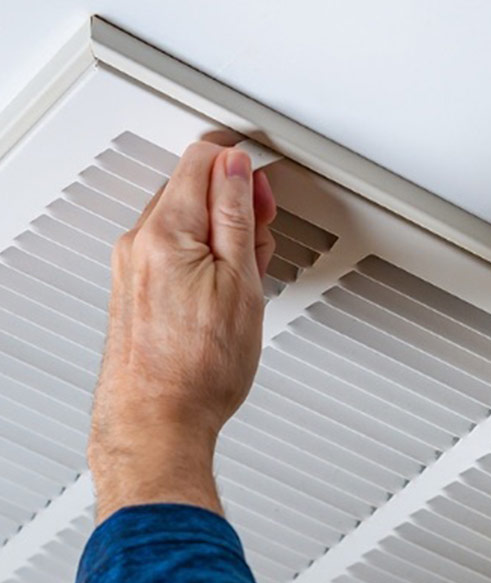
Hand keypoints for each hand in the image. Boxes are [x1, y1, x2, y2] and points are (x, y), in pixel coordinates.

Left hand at [88, 141, 277, 522]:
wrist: (159, 423)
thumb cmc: (199, 371)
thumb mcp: (240, 285)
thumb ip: (237, 217)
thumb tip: (237, 169)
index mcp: (166, 231)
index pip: (203, 159)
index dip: (243, 169)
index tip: (265, 193)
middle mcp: (139, 243)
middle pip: (191, 188)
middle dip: (233, 205)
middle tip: (261, 243)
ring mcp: (132, 268)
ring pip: (183, 222)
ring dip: (219, 235)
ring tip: (245, 277)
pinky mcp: (134, 291)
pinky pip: (171, 253)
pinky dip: (201, 260)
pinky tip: (222, 293)